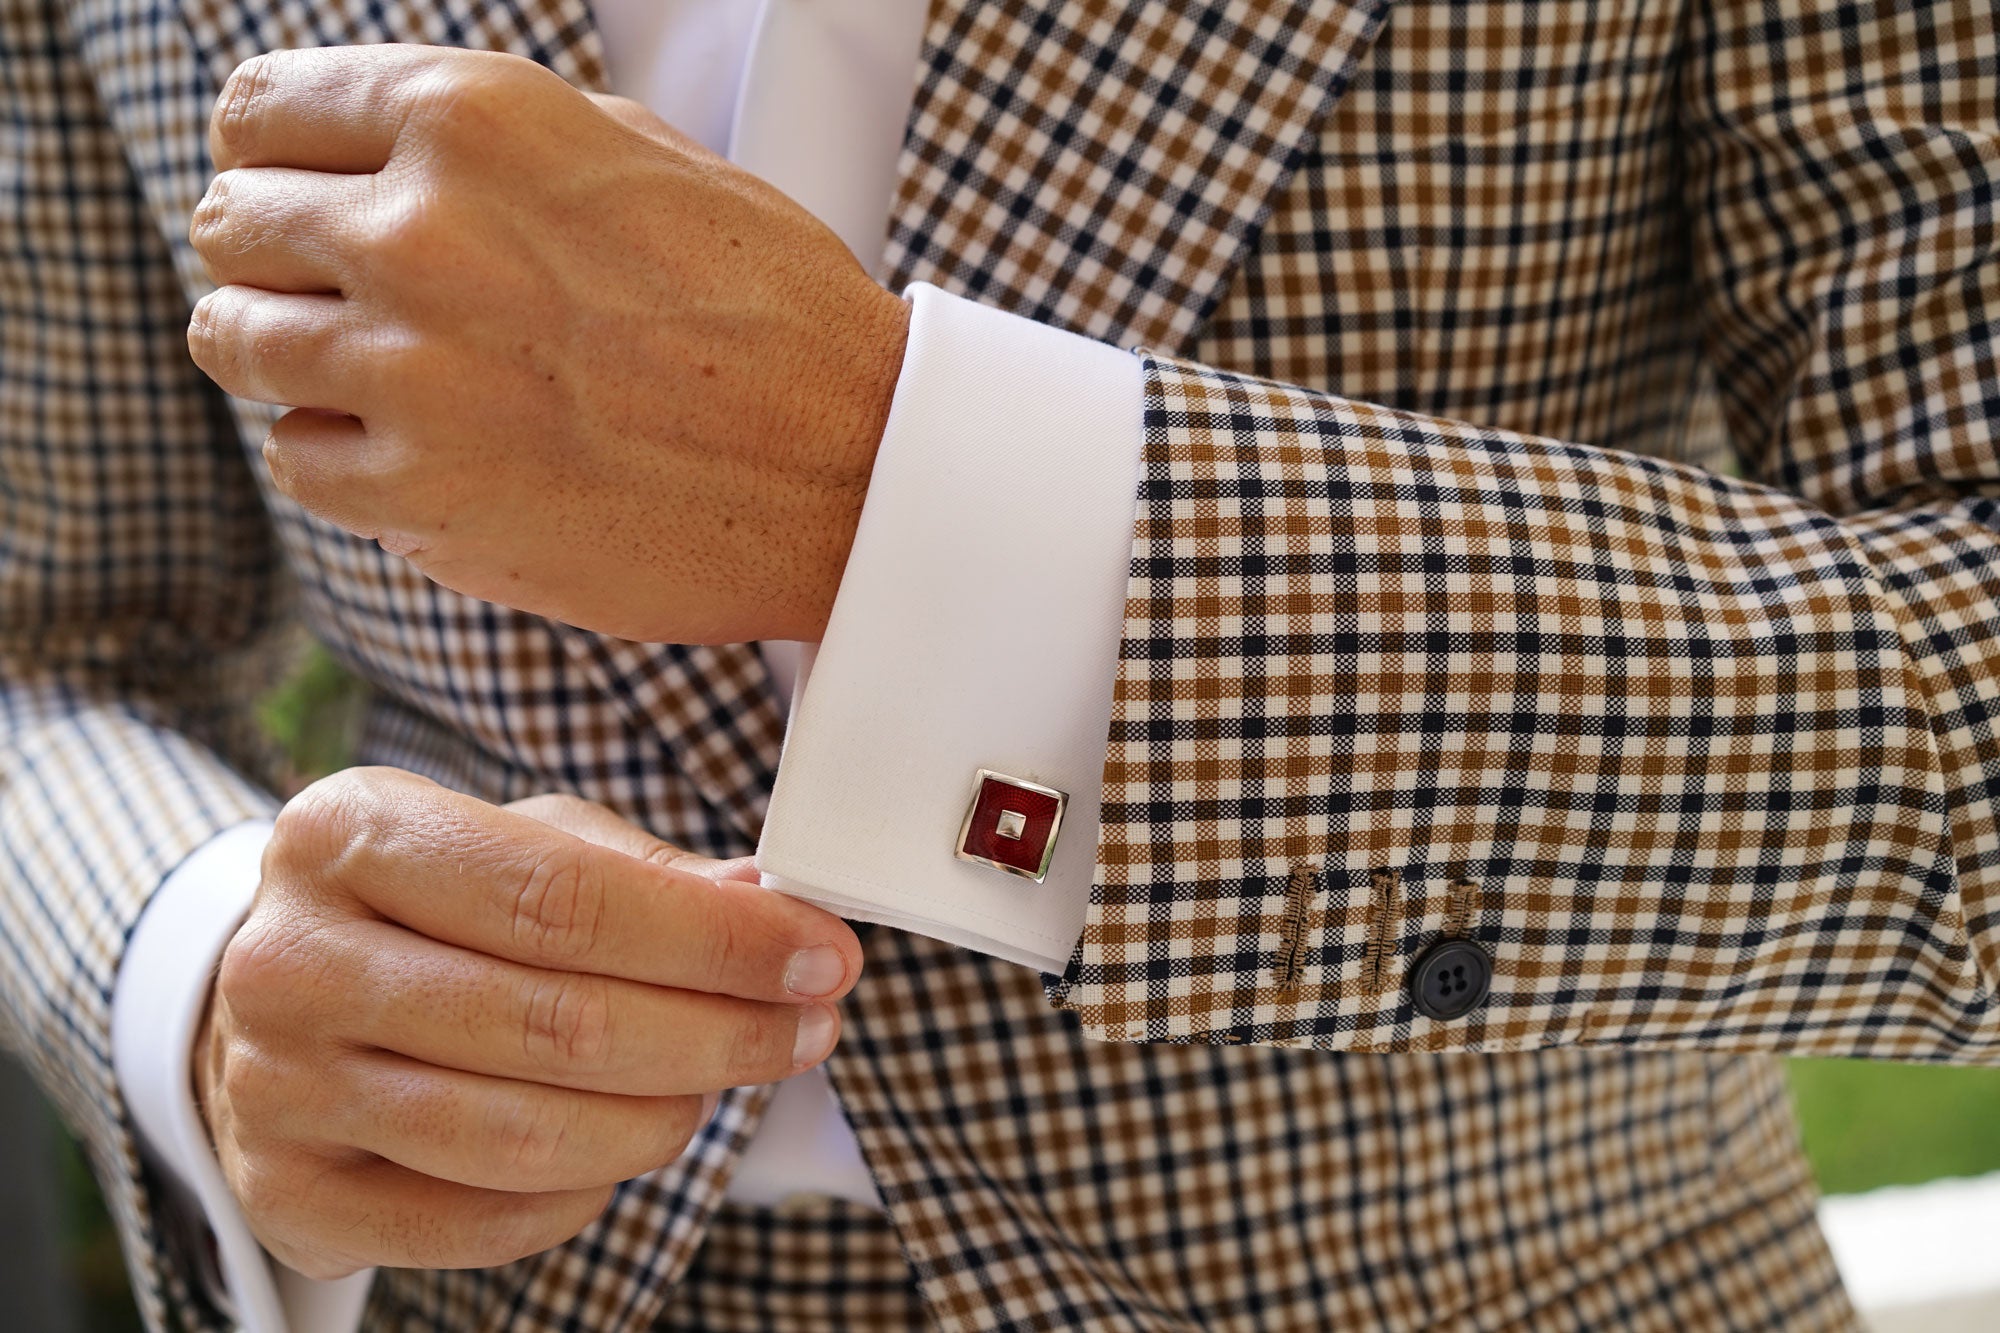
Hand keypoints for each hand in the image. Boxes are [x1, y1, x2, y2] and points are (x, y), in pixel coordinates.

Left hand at [186, 45, 910, 644]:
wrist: (855, 468)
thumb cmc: (771, 310)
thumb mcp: (635, 157)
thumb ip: (486, 141)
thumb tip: (369, 152)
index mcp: (472, 119)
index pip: (259, 114)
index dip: (273, 159)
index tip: (296, 196)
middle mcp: (421, 232)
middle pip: (232, 228)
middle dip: (278, 260)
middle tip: (351, 298)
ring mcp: (412, 371)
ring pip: (236, 344)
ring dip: (294, 358)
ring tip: (389, 376)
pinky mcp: (422, 496)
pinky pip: (296, 458)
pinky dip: (343, 455)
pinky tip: (431, 449)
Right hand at [193, 769, 861, 1277]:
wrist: (281, 995)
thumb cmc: (431, 903)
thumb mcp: (519, 840)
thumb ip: (639, 872)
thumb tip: (768, 909)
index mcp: (350, 833)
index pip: (564, 899)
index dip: (714, 941)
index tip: (820, 957)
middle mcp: (293, 960)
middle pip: (556, 1024)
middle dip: (719, 1033)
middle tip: (809, 1028)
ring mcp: (277, 1087)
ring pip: (526, 1136)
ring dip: (666, 1117)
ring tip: (727, 1082)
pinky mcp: (290, 1193)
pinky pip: (484, 1223)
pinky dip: (587, 1191)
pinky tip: (628, 1140)